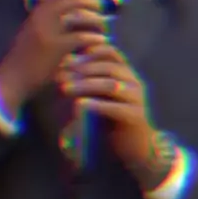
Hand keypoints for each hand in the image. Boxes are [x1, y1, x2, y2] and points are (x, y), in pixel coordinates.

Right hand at [0, 0, 106, 105]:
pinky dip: (94, 38)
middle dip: (93, 1)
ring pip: (79, 14)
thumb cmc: (25, 58)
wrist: (12, 79)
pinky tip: (102, 41)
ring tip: (105, 26)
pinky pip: (80, 37)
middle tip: (104, 9)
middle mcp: (42, 16)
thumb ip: (47, 20)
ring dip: (96, 19)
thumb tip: (67, 11)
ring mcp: (48, 31)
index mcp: (38, 11)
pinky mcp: (55, 48)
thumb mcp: (33, 32)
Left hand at [58, 44, 156, 165]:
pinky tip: (79, 105)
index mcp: (127, 73)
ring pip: (111, 84)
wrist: (137, 146)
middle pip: (108, 66)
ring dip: (86, 84)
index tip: (66, 58)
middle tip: (60, 73)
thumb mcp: (101, 95)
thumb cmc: (114, 119)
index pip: (110, 52)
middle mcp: (134, 82)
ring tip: (65, 88)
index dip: (88, 52)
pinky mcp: (136, 116)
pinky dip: (96, 105)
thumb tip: (65, 64)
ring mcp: (137, 99)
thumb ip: (89, 80)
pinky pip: (115, 107)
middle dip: (83, 68)